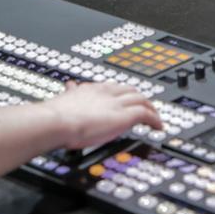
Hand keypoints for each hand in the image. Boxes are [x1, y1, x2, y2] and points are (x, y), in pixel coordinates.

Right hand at [46, 82, 162, 150]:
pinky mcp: (124, 116)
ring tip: (155, 118)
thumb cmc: (56, 115)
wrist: (57, 121)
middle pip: (131, 90)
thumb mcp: (64, 98)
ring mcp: (116, 104)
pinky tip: (158, 127)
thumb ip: (70, 93)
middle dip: (140, 98)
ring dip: (150, 108)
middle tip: (145, 107)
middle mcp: (106, 93)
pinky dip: (155, 119)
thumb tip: (69, 86)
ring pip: (141, 99)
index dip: (122, 93)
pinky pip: (146, 114)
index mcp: (92, 89)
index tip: (126, 100)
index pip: (113, 87)